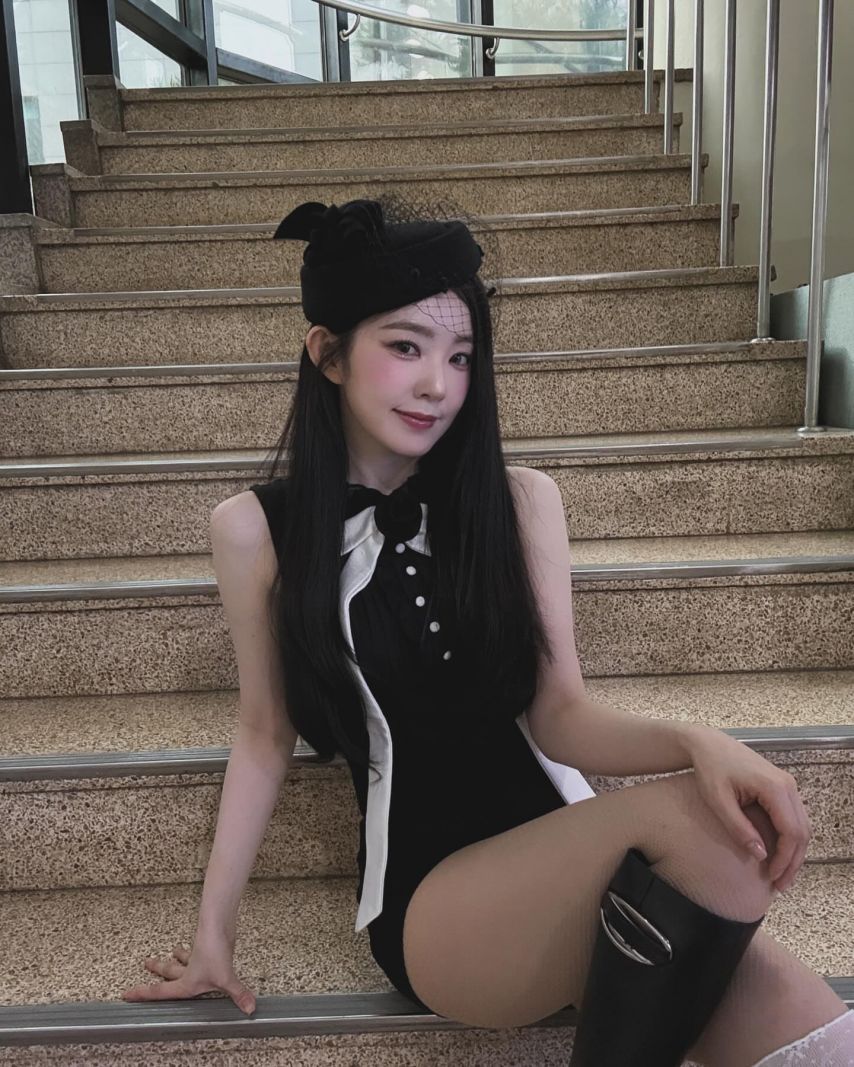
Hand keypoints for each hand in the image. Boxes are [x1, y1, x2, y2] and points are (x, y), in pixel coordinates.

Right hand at [122, 934, 256, 1015]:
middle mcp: (188, 971)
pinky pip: (194, 952)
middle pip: (168, 972)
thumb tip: (250, 1009)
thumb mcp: (225, 978)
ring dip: (176, 958)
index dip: (144, 995)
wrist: (217, 925)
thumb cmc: (214, 953)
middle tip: (145, 963)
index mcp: (186, 982)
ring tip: (172, 951)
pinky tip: (194, 947)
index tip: (126, 994)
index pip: (161, 992)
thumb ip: (238, 994)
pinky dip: (191, 951)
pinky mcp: (205, 947)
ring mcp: (196, 957)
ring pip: (181, 960)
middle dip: (157, 970)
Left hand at [686, 726, 811, 893]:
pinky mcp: (782, 786)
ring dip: (794, 852)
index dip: (784, 859)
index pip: (791, 832)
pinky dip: (790, 838)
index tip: (771, 878)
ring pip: (802, 826)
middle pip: (802, 832)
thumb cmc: (709, 769)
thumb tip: (762, 855)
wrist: (708, 744)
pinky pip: (794, 817)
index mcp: (774, 787)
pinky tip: (778, 854)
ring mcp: (787, 784)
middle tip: (780, 885)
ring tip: (780, 875)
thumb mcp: (718, 801)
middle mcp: (787, 785)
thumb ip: (739, 828)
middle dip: (793, 862)